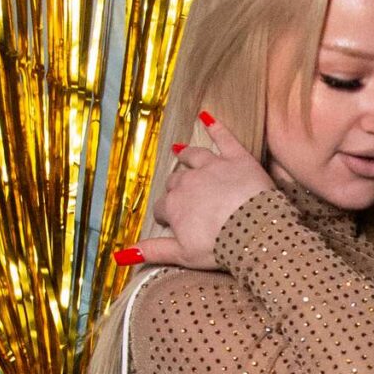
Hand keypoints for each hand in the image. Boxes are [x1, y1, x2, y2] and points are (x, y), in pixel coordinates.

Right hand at [117, 115, 273, 268]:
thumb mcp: (182, 255)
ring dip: (186, 155)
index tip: (171, 223)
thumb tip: (121, 256)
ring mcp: (212, 167)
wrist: (252, 231)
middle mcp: (188, 182)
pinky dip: (215, 127)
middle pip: (176, 182)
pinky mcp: (236, 158)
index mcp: (174, 206)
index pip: (162, 209)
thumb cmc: (218, 247)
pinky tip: (207, 116)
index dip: (166, 216)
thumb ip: (153, 252)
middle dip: (177, 189)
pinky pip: (223, 138)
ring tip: (180, 150)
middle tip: (183, 197)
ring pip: (193, 157)